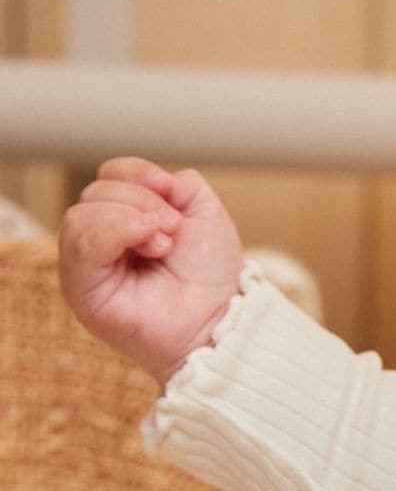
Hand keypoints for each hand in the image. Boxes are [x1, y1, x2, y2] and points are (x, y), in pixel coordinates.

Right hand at [58, 157, 245, 386]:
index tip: (172, 193)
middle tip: (172, 231)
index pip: (109, 175)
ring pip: (80, 214)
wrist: (221, 316)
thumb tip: (150, 180)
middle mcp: (98, 242)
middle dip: (143, 200)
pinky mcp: (81, 291)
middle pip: (94, 192)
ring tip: (163, 243)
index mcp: (122, 220)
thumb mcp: (203, 211)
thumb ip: (177, 182)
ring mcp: (85, 267)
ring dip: (132, 216)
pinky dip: (116, 231)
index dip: (139, 173)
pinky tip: (150, 244)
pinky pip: (80, 245)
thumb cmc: (210, 274)